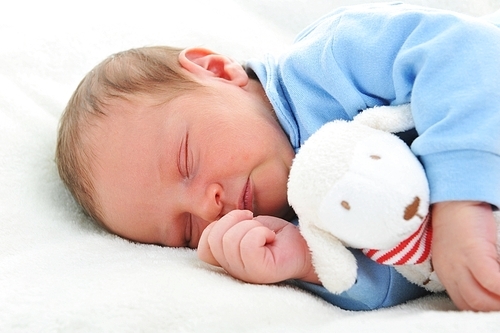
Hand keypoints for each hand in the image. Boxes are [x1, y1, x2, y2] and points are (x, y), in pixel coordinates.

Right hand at [197, 210, 318, 284]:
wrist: (304, 244)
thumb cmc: (274, 235)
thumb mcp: (243, 226)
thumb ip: (225, 228)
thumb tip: (214, 218)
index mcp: (227, 262)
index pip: (203, 249)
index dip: (217, 228)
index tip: (240, 223)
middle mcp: (233, 271)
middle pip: (215, 239)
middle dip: (235, 221)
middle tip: (255, 225)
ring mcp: (247, 274)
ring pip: (231, 239)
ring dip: (252, 226)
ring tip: (265, 233)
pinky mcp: (261, 272)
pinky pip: (248, 244)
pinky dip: (261, 232)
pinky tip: (271, 238)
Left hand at [431, 201, 499, 310]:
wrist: (455, 197)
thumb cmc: (463, 223)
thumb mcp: (464, 252)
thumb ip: (475, 271)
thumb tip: (492, 285)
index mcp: (448, 274)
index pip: (465, 305)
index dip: (486, 311)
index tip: (495, 310)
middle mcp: (449, 272)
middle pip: (473, 306)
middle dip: (494, 310)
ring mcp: (458, 262)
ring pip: (481, 300)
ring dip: (499, 303)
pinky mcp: (472, 250)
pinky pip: (492, 281)